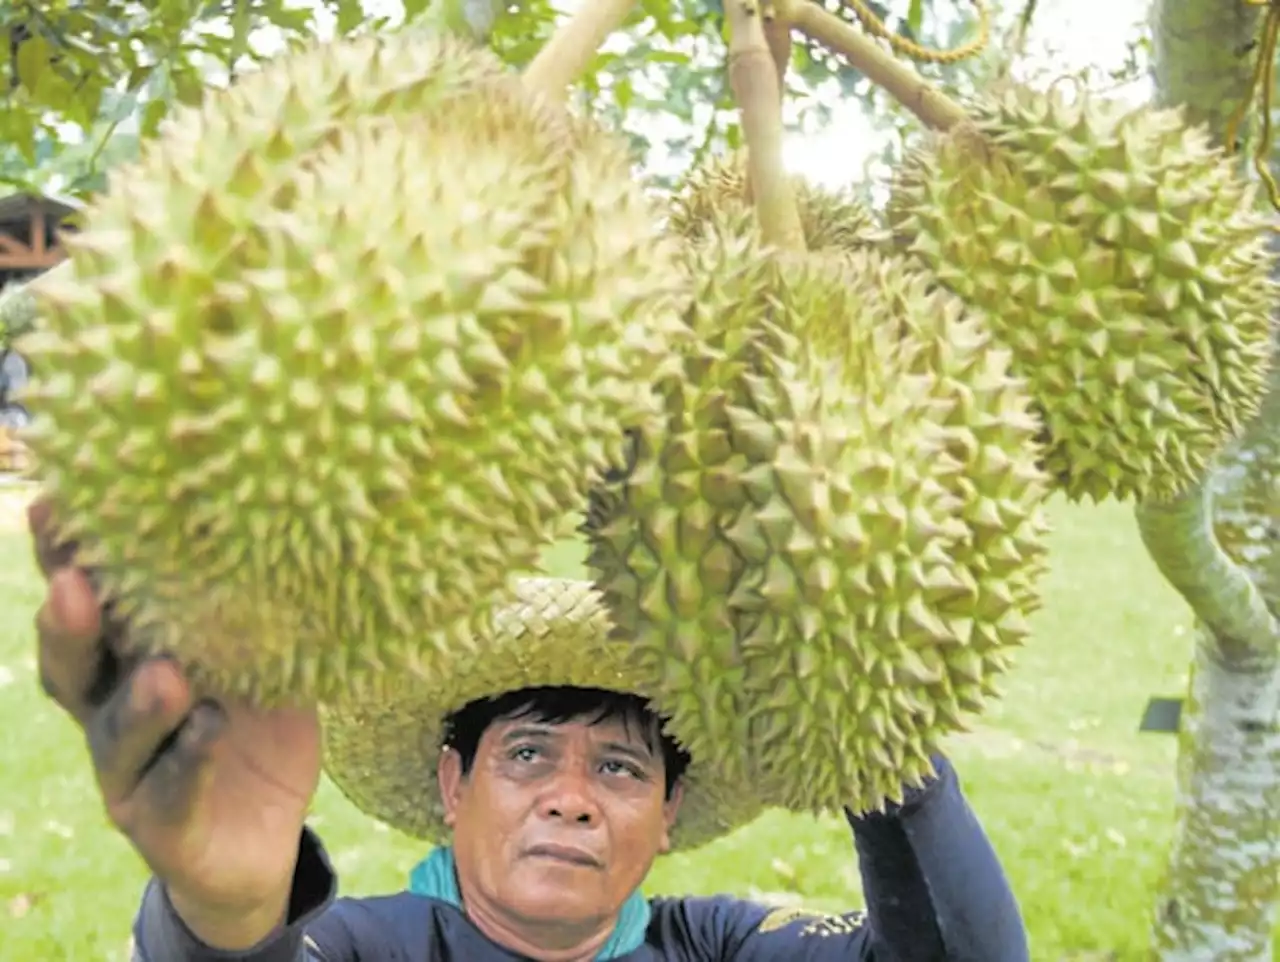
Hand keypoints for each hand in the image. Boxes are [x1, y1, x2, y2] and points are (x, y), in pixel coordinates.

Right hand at [29, 498, 322, 949]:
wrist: (264, 836)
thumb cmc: (254, 728)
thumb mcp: (260, 661)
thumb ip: (254, 613)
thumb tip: (287, 524)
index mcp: (129, 662)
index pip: (92, 607)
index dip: (67, 561)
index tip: (57, 505)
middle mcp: (111, 714)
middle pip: (75, 667)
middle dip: (71, 625)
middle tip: (76, 583)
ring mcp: (129, 774)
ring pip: (118, 733)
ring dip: (138, 702)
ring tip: (164, 671)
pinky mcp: (162, 825)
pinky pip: (172, 790)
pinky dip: (188, 758)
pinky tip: (210, 725)